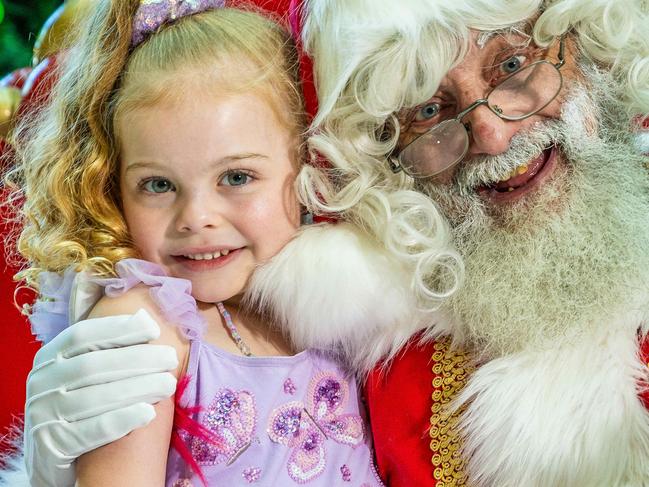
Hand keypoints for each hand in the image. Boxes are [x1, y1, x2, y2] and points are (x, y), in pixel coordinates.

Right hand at [24, 309, 177, 486]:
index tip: (154, 329)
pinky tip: (148, 413)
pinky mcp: (52, 444)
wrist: (52, 454)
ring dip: (137, 389)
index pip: (83, 335)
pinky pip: (91, 430)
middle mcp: (41, 381)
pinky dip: (122, 419)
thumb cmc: (79, 402)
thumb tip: (144, 317)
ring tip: (169, 384)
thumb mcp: (85, 371)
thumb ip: (109, 346)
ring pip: (95, 397)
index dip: (119, 329)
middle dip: (137, 360)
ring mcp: (43, 414)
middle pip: (93, 366)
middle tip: (171, 359)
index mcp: (49, 356)